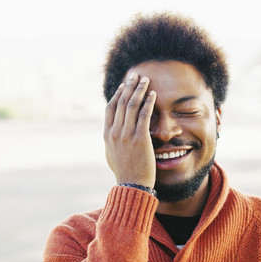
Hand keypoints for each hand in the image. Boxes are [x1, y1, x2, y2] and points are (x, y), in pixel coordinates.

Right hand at [103, 72, 156, 187]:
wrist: (131, 186)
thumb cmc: (124, 172)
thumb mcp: (112, 155)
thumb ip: (112, 141)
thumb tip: (112, 134)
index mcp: (107, 135)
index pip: (110, 108)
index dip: (117, 94)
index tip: (124, 85)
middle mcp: (115, 132)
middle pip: (121, 102)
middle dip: (129, 86)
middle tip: (135, 75)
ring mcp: (127, 135)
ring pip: (132, 106)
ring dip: (139, 90)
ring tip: (145, 80)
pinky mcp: (140, 138)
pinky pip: (144, 115)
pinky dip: (149, 102)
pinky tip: (153, 94)